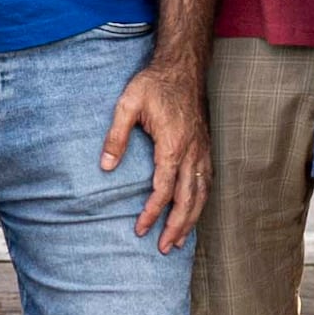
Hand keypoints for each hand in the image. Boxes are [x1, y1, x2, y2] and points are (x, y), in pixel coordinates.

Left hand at [106, 52, 212, 248]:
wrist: (183, 67)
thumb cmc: (154, 84)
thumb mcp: (128, 103)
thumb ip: (116, 136)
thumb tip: (106, 166)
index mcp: (173, 144)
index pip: (164, 189)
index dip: (152, 212)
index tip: (140, 228)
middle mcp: (192, 152)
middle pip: (188, 199)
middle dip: (176, 227)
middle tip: (163, 248)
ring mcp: (202, 150)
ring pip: (201, 194)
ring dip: (191, 220)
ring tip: (179, 240)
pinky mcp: (205, 147)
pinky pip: (207, 182)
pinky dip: (201, 202)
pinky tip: (194, 212)